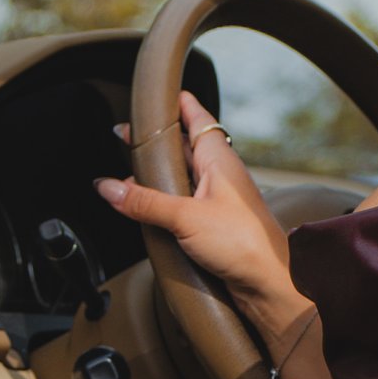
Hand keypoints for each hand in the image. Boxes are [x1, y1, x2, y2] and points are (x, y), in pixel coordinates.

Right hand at [96, 91, 296, 325]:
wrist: (270, 285)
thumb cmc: (243, 244)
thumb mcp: (185, 218)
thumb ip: (144, 202)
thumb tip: (107, 187)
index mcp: (218, 158)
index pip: (196, 116)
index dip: (176, 103)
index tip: (155, 94)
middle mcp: (220, 174)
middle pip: (184, 146)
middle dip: (156, 141)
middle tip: (126, 135)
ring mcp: (218, 199)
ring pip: (183, 176)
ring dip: (158, 175)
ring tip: (129, 174)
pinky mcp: (215, 224)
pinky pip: (185, 203)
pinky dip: (166, 201)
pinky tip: (149, 210)